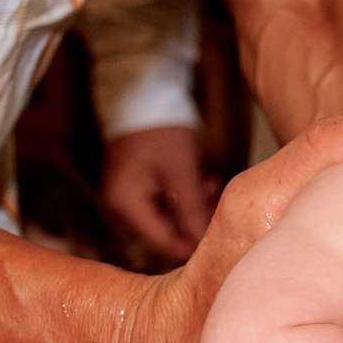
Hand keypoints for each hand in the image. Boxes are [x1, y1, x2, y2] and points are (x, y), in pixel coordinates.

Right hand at [102, 125, 216, 262]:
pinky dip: (184, 195)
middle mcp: (121, 204)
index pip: (160, 240)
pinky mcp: (137, 184)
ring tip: (214, 189)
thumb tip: (204, 243)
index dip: (190, 247)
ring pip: (167, 214)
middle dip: (195, 223)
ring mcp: (128, 194)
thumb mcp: (182, 172)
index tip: (219, 249)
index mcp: (125, 203)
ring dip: (193, 207)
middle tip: (222, 213)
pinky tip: (205, 182)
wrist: (145, 93)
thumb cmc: (162, 130)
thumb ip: (192, 210)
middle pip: (164, 229)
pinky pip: (163, 200)